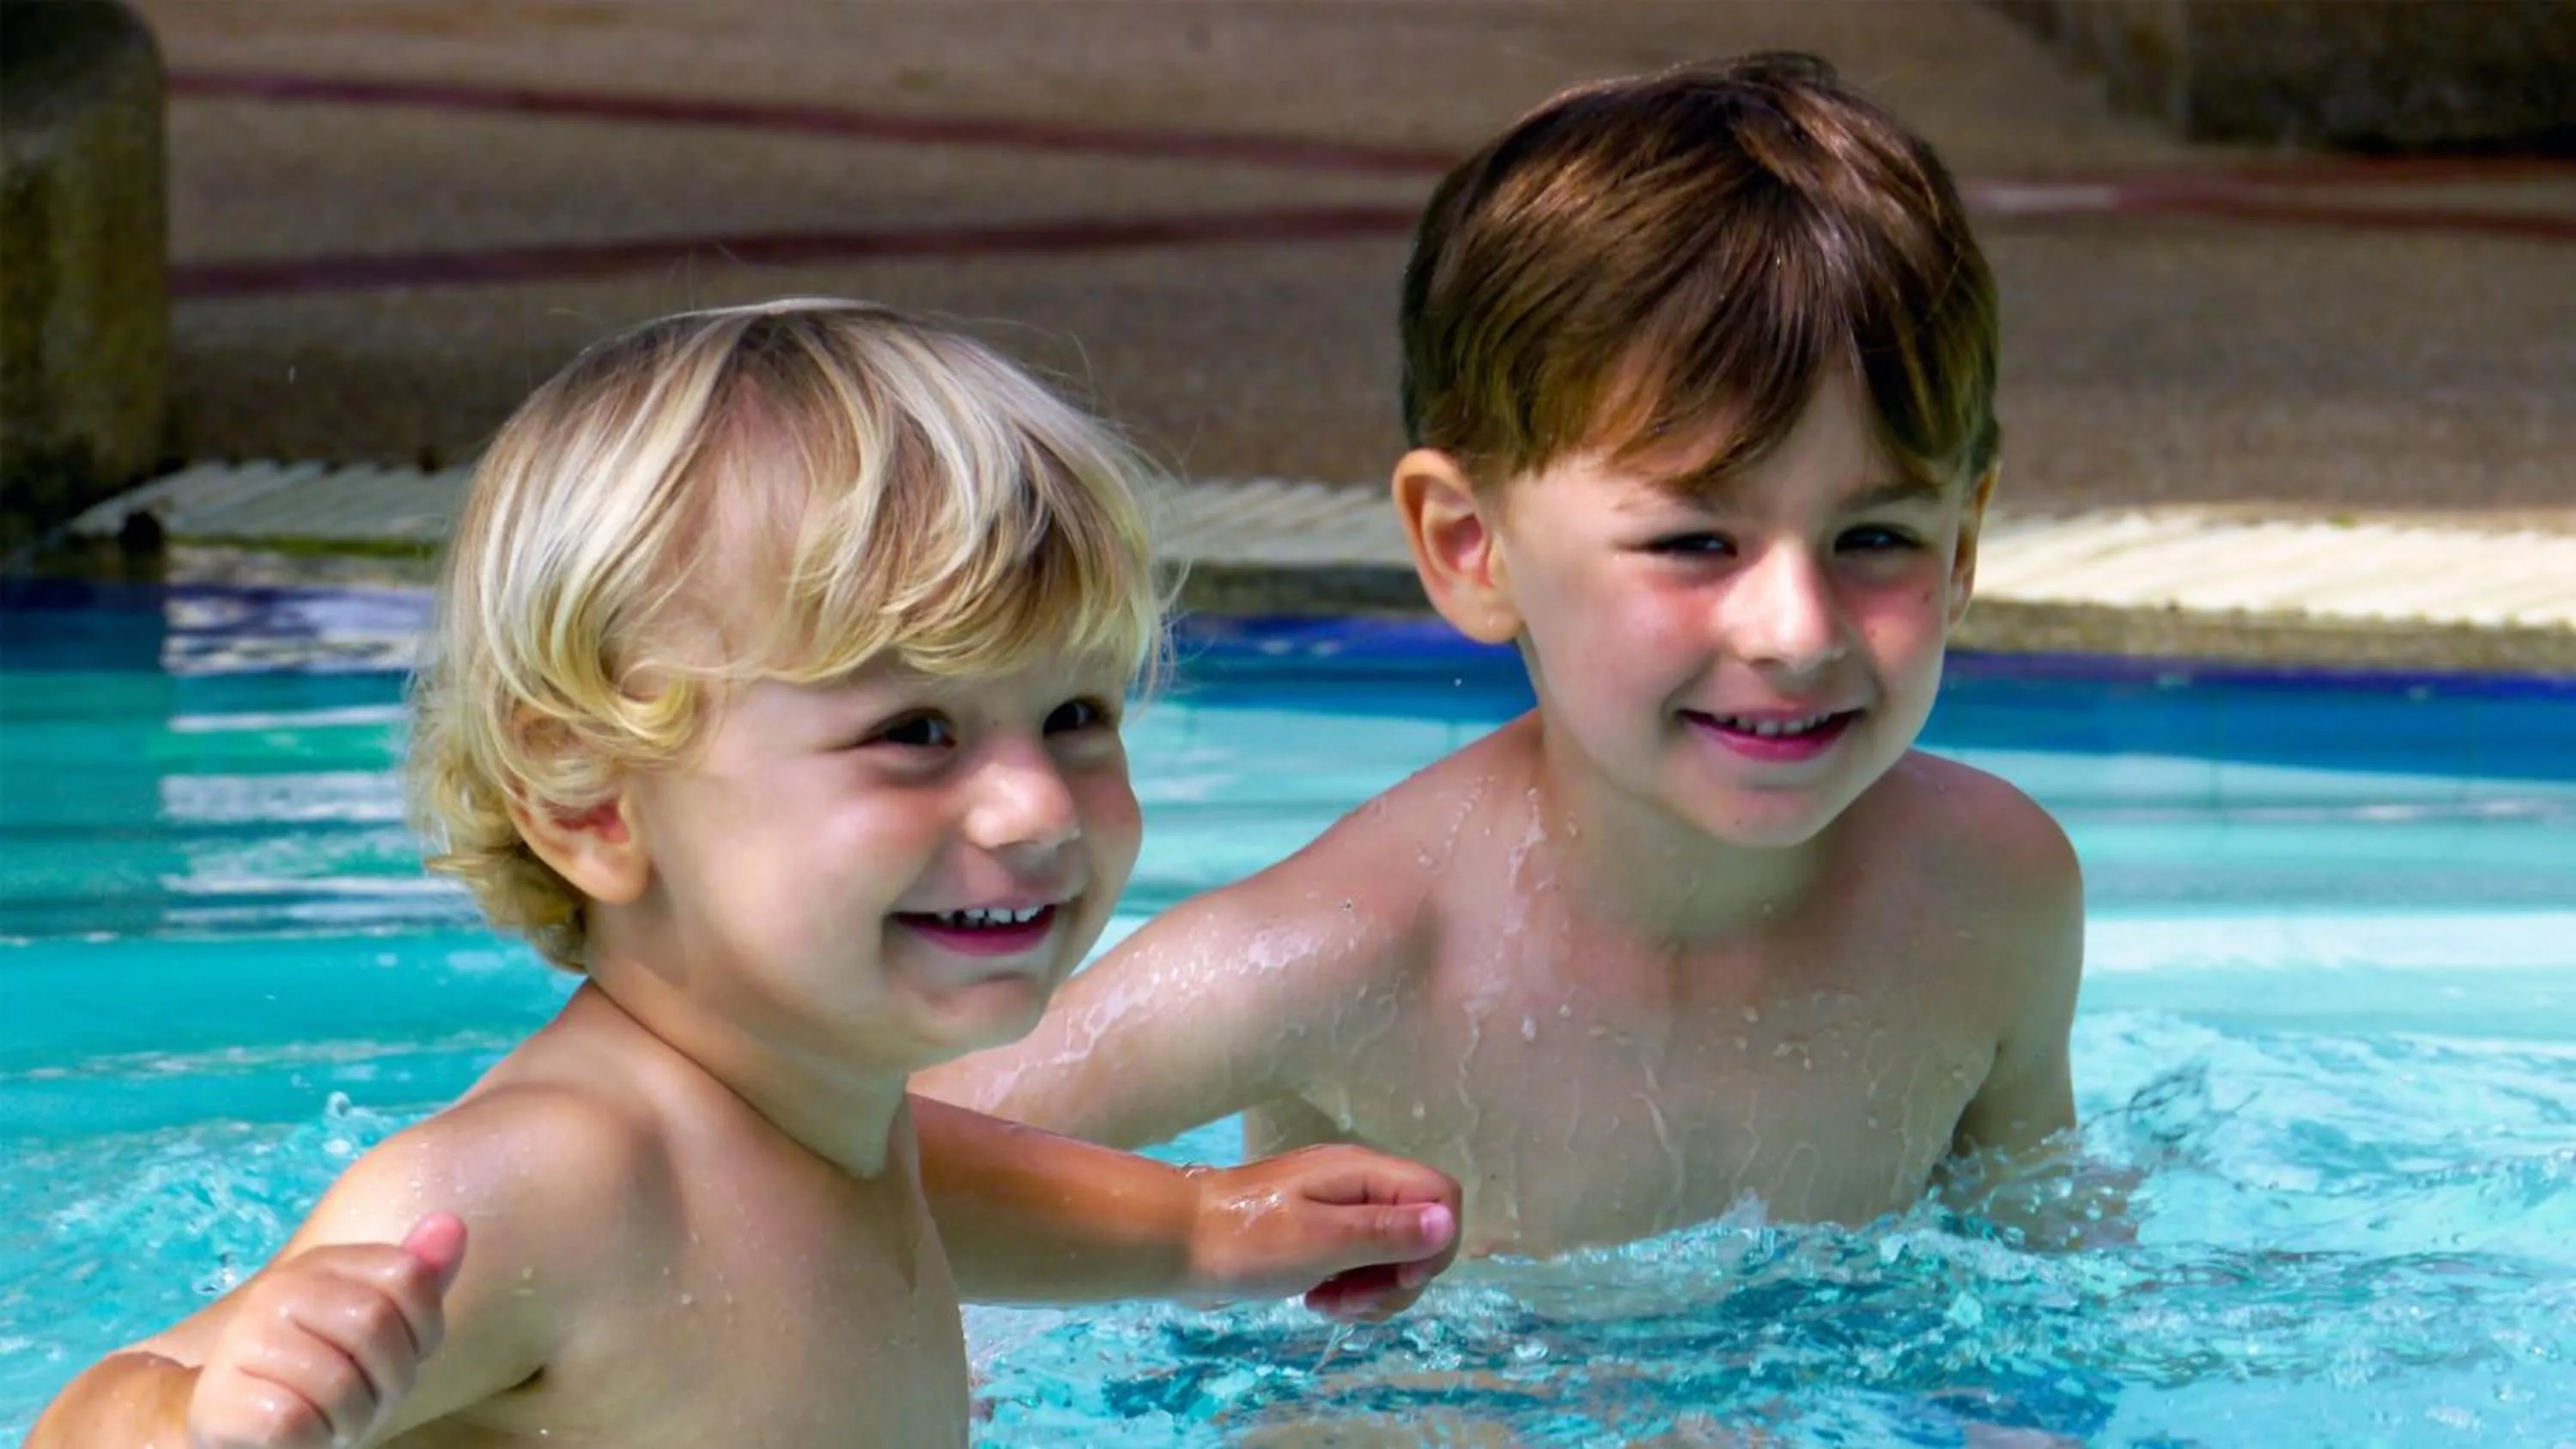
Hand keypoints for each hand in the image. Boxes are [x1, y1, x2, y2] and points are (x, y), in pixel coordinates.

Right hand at [187, 1214, 467, 1447]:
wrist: (244, 1430)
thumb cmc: (327, 1382)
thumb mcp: (381, 1332)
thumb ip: (416, 1281)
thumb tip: (452, 1224)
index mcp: (323, 1264)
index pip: (408, 1275)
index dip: (423, 1330)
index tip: (400, 1356)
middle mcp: (276, 1290)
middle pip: (375, 1324)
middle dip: (388, 1380)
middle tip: (365, 1398)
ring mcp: (240, 1341)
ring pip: (337, 1381)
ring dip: (350, 1418)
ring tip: (331, 1418)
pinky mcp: (218, 1399)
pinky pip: (293, 1421)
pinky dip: (313, 1440)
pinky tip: (301, 1434)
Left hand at [1187, 1145, 1458, 1321]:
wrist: (1175, 1242)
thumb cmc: (1246, 1239)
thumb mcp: (1322, 1240)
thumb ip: (1387, 1232)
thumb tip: (1448, 1222)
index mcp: (1364, 1173)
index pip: (1442, 1195)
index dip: (1435, 1243)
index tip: (1396, 1277)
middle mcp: (1359, 1185)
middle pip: (1421, 1232)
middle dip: (1398, 1277)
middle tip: (1351, 1302)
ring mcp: (1339, 1209)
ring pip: (1392, 1254)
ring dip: (1372, 1290)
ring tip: (1326, 1304)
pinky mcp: (1320, 1233)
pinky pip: (1360, 1263)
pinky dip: (1349, 1288)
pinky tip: (1315, 1299)